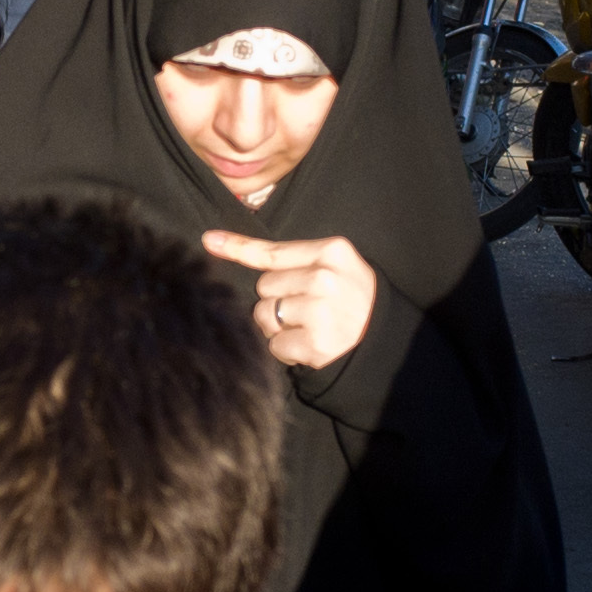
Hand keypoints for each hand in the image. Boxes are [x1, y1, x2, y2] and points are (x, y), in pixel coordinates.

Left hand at [200, 228, 378, 369]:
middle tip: (308, 310)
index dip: (237, 248)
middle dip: (277, 301)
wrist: (383, 341)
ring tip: (309, 328)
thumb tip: (221, 243)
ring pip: (263, 316)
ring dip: (278, 327)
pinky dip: (286, 351)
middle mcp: (324, 278)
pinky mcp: (315, 343)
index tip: (208, 241)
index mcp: (331, 252)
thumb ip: (293, 259)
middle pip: (264, 287)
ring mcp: (320, 311)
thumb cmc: (351, 300)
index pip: (272, 251)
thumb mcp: (335, 266)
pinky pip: (274, 345)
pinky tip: (309, 346)